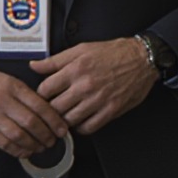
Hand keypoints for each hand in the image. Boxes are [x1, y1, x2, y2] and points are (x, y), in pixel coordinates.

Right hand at [0, 68, 68, 157]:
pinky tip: (25, 151)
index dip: (54, 120)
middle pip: (31, 122)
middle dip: (46, 135)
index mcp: (12, 86)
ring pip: (19, 135)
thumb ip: (25, 94)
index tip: (62, 129)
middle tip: (53, 140)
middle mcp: (2, 100)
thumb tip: (47, 112)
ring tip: (41, 147)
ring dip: (34, 144)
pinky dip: (18, 150)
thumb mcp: (6, 80)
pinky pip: (5, 144)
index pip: (40, 105)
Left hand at [29, 38, 156, 133]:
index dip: (40, 95)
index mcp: (75, 69)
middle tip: (50, 110)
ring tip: (64, 116)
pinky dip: (81, 128)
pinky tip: (80, 121)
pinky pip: (88, 127)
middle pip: (55, 108)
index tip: (42, 97)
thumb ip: (55, 60)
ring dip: (64, 120)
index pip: (45, 89)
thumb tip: (34, 65)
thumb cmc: (113, 53)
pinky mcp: (110, 110)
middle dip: (50, 110)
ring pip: (69, 120)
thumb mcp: (81, 50)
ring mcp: (98, 100)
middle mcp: (85, 85)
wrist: (142, 59)